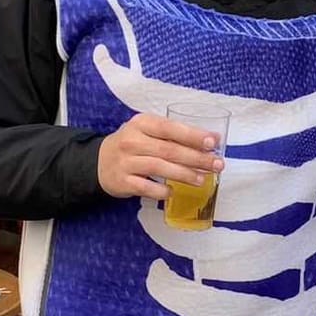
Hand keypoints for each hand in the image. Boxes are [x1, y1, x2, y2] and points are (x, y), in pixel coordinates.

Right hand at [96, 113, 223, 200]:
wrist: (99, 162)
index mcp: (141, 123)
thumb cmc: (132, 145)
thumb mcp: (147, 131)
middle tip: (217, 164)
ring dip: (184, 174)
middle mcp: (132, 141)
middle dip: (196, 158)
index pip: (170, 128)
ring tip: (202, 179)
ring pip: (159, 168)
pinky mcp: (123, 182)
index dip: (193, 135)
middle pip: (169, 150)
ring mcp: (126, 162)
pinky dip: (161, 191)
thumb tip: (209, 141)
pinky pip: (146, 188)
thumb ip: (173, 134)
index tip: (213, 142)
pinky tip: (173, 192)